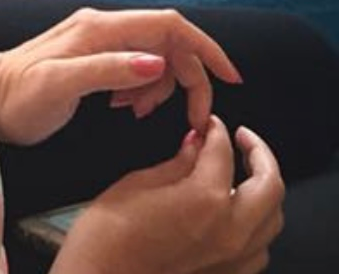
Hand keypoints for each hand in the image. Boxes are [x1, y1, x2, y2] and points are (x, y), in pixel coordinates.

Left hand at [0, 7, 242, 146]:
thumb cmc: (20, 97)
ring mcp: (98, 39)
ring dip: (162, 87)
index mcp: (101, 28)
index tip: (230, 78)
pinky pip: (137, 66)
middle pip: (169, 42)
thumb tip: (154, 62)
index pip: (169, 25)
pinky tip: (124, 106)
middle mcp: (103, 26)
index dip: (204, 48)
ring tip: (136, 113)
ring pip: (156, 56)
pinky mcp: (93, 55)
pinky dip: (143, 88)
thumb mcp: (61, 86)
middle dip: (188, 78)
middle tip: (187, 119)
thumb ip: (107, 71)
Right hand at [54, 117, 284, 273]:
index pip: (223, 150)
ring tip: (243, 174)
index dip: (216, 129)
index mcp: (206, 199)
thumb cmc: (111, 234)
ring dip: (264, 191)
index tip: (209, 123)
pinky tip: (237, 213)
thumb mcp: (141, 182)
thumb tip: (197, 144)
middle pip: (271, 185)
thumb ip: (179, 162)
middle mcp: (230, 231)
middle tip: (243, 138)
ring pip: (273, 219)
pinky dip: (257, 225)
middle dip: (260, 154)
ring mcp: (233, 259)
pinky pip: (259, 248)